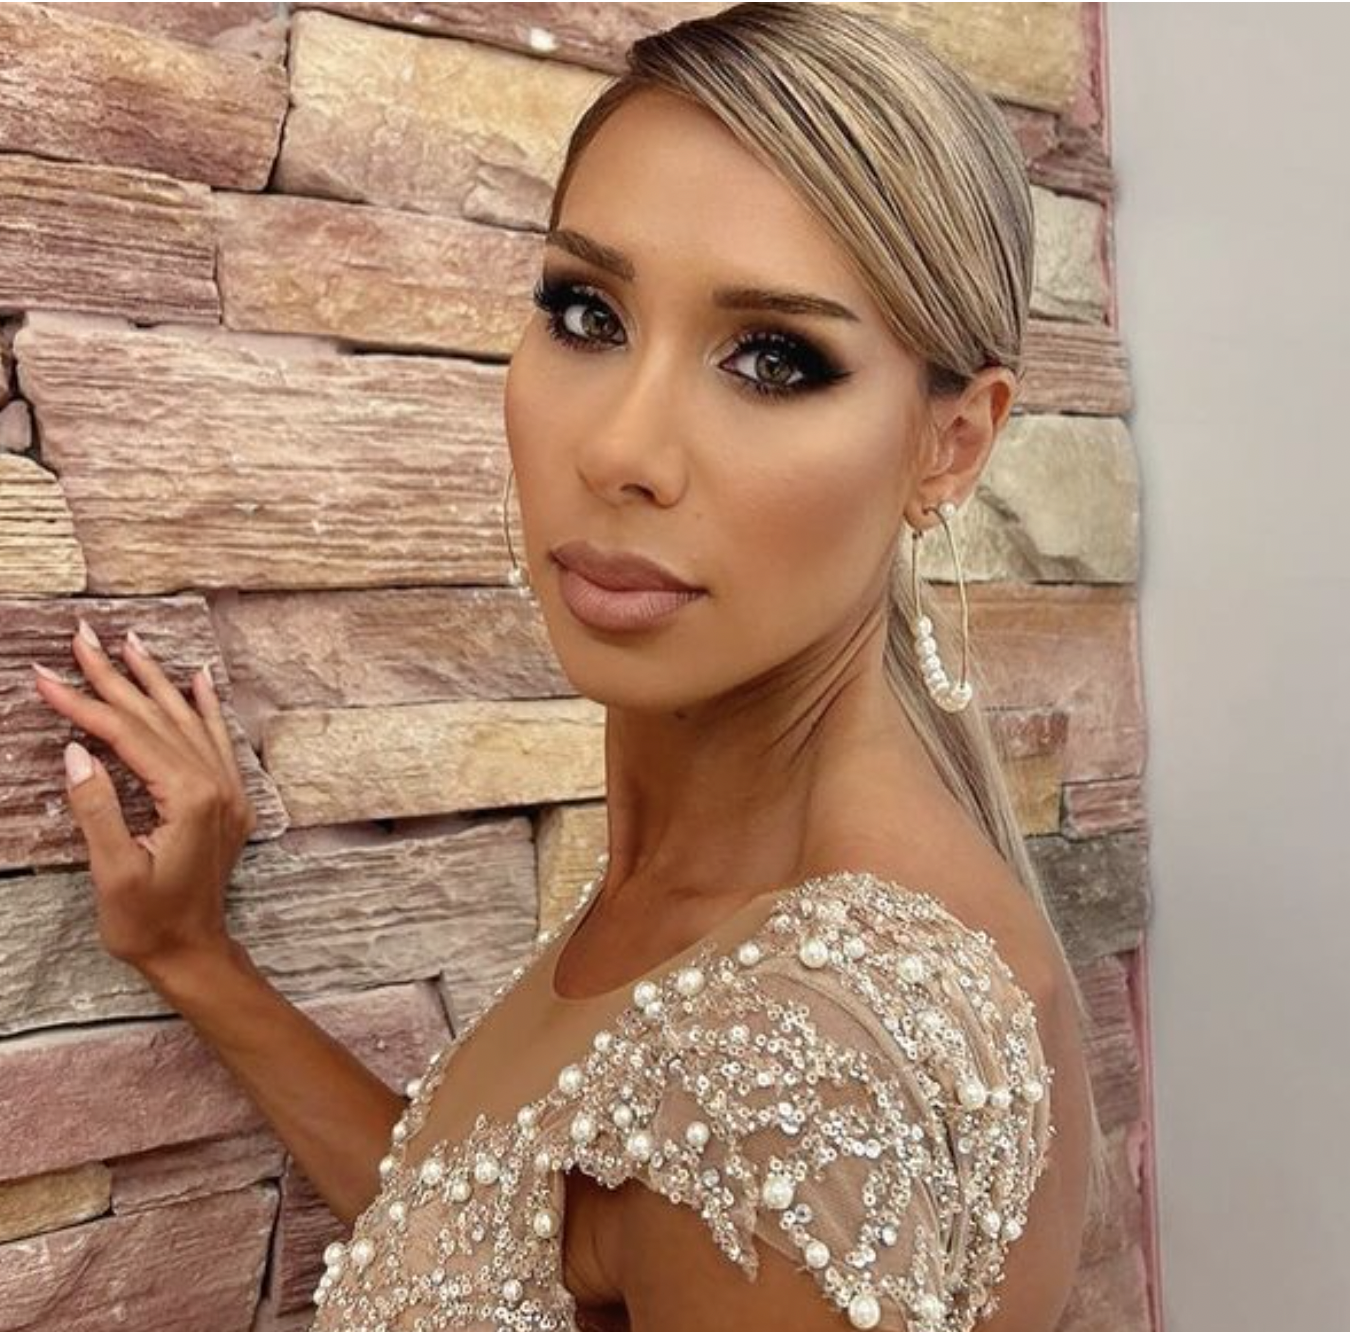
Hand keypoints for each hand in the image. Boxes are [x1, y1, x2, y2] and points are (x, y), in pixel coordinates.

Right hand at [31, 619, 256, 978]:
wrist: (194, 954)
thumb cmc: (148, 924)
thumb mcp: (113, 872)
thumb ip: (97, 808)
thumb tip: (77, 751)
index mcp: (191, 799)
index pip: (130, 736)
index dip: (85, 704)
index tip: (46, 676)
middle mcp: (218, 786)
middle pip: (159, 719)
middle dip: (116, 677)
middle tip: (82, 636)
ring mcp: (228, 792)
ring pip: (188, 721)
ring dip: (156, 681)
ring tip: (130, 643)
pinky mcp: (229, 802)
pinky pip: (217, 740)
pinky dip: (204, 707)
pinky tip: (197, 680)